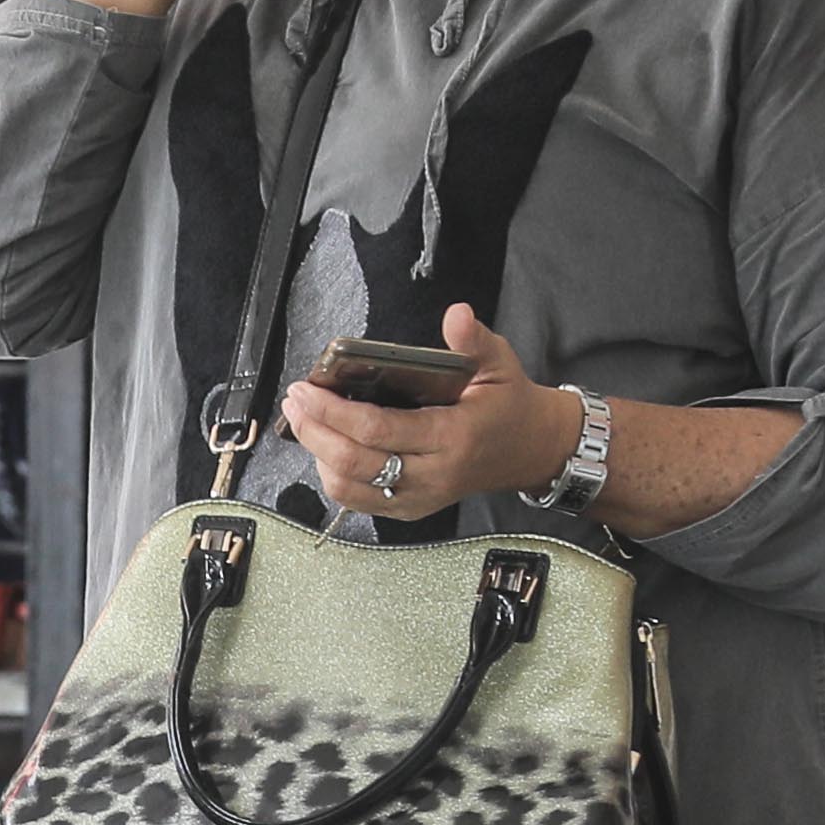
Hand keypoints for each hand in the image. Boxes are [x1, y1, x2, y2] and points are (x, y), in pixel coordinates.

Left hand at [281, 305, 574, 520]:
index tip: (306, 390)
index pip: (379, 430)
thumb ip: (474, 340)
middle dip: (314, 431)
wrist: (529, 450)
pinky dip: (334, 476)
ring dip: (318, 455)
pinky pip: (360, 500)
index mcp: (453, 436)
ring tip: (303, 421)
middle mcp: (433, 474)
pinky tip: (325, 447)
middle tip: (295, 402)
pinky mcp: (411, 509)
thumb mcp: (500, 363)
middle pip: (355, 463)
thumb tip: (456, 315)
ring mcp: (420, 497)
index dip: (335, 412)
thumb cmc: (509, 405)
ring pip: (351, 488)